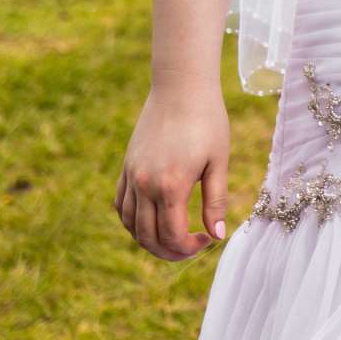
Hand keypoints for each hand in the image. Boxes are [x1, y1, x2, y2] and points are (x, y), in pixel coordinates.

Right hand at [114, 84, 230, 260]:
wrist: (181, 87)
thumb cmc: (208, 121)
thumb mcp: (219, 161)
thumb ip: (216, 201)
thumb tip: (217, 235)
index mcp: (170, 186)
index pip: (172, 236)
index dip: (189, 248)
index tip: (207, 240)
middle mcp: (144, 185)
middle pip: (147, 237)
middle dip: (169, 251)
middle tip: (191, 248)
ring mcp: (131, 176)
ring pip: (130, 225)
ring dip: (149, 240)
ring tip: (173, 240)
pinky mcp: (126, 167)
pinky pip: (121, 205)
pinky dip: (132, 222)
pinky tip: (151, 222)